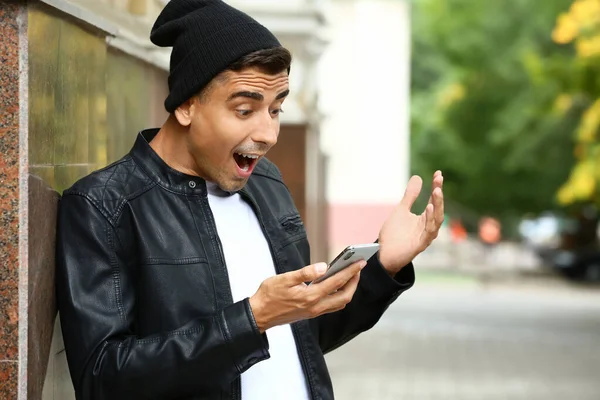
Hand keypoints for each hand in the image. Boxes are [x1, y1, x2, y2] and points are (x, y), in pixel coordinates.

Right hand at [249, 261, 366, 332]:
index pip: (336, 283)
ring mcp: (314, 312)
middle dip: (354, 282)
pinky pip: (331, 306)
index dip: (350, 272)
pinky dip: (339, 296)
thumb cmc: (269, 295)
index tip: (360, 263)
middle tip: (358, 269)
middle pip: (344, 297)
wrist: (259, 314)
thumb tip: (323, 267)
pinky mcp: (311, 313)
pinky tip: (336, 286)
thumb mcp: (284, 279)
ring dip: (348, 290)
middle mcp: (315, 307)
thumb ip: (305, 273)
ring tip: (350, 276)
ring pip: (339, 303)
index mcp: (310, 296)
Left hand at [378, 171, 444, 274]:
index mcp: (425, 218)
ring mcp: (425, 236)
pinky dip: (430, 220)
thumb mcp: (401, 210)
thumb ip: (410, 196)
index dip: (436, 187)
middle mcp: (428, 226)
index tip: (438, 174)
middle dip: (438, 194)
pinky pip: (429, 232)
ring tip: (436, 191)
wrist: (384, 253)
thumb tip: (418, 177)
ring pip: (436, 219)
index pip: (433, 200)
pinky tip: (429, 208)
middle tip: (438, 180)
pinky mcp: (420, 245)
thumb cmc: (394, 234)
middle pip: (437, 208)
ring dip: (437, 205)